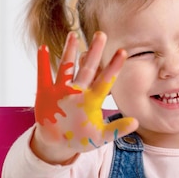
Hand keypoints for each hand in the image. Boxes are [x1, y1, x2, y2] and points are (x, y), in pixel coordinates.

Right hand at [33, 32, 137, 162]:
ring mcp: (62, 91)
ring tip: (74, 34)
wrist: (59, 143)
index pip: (105, 80)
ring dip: (69, 51)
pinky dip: (42, 63)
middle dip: (94, 52)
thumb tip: (136, 122)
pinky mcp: (46, 94)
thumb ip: (116, 130)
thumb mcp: (100, 137)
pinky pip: (44, 76)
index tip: (123, 52)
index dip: (113, 67)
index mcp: (92, 100)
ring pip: (66, 67)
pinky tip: (42, 48)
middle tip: (102, 34)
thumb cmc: (81, 138)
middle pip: (87, 68)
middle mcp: (78, 91)